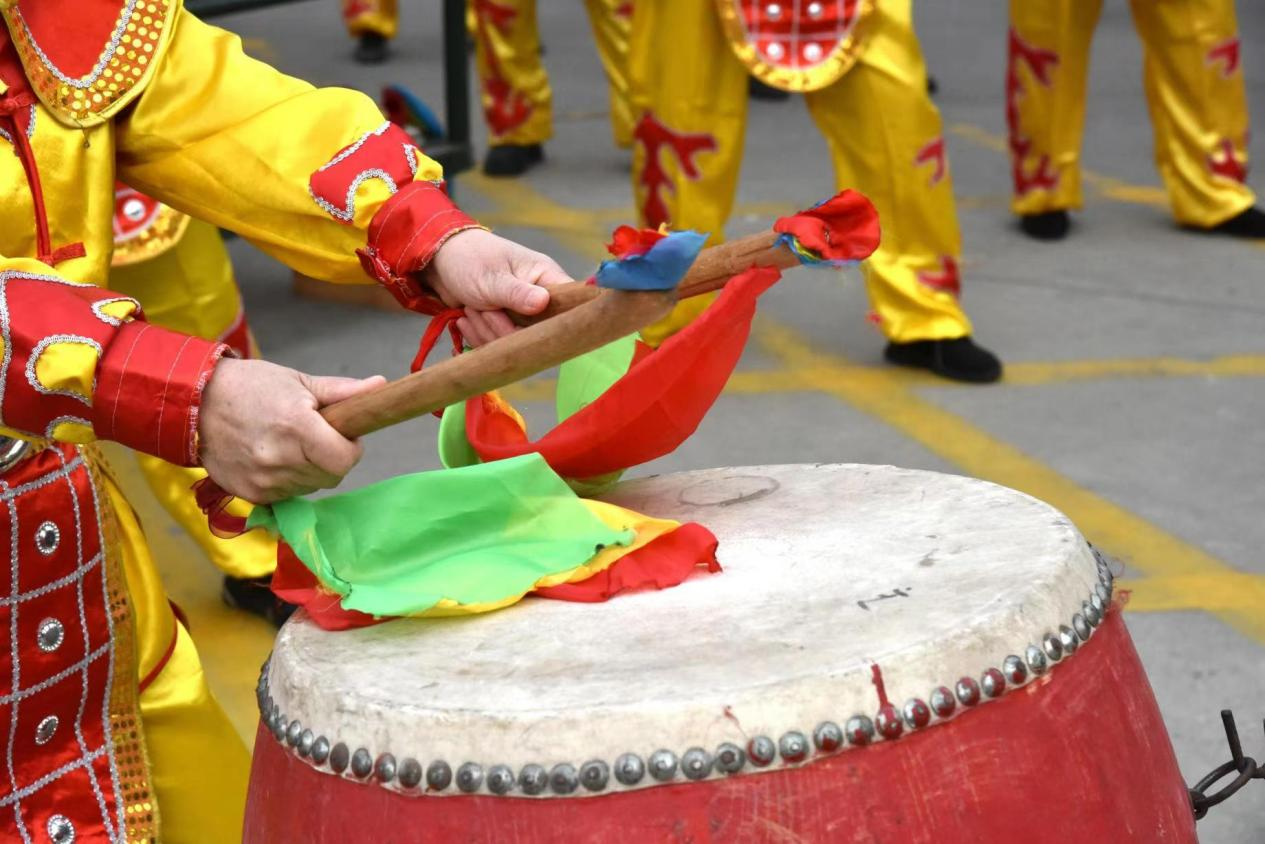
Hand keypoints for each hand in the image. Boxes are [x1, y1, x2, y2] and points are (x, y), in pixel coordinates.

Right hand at [199, 358, 384, 502]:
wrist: (195, 402)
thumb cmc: (250, 386)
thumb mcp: (298, 382)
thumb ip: (341, 392)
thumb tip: (380, 387)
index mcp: (296, 428)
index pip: (345, 459)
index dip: (351, 448)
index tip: (342, 434)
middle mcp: (280, 460)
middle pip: (331, 476)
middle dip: (332, 458)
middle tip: (316, 436)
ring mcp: (263, 481)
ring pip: (311, 487)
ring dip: (310, 470)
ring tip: (290, 444)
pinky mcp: (250, 494)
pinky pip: (287, 495)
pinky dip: (288, 480)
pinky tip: (273, 457)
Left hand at [424, 228, 571, 345]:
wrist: (442, 262)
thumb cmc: (470, 259)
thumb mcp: (493, 278)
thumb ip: (517, 293)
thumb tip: (543, 303)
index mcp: (547, 279)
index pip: (568, 306)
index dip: (552, 321)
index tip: (524, 324)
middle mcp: (540, 299)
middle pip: (537, 333)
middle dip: (503, 328)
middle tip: (482, 310)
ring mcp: (522, 315)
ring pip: (515, 342)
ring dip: (486, 331)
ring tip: (471, 309)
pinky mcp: (505, 326)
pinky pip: (499, 345)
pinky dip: (478, 336)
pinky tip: (466, 319)